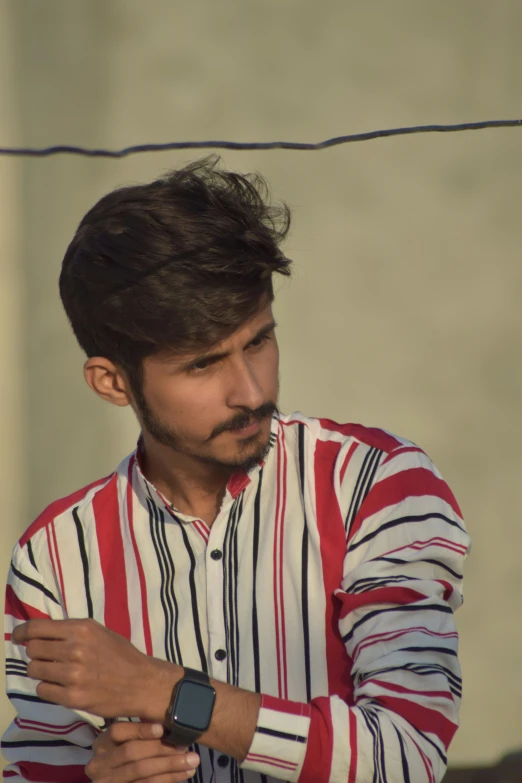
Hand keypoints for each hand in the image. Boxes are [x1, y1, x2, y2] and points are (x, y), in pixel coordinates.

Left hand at [12, 618, 178, 718]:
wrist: (141, 683)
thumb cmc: (121, 655)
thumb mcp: (99, 632)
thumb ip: (72, 631)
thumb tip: (41, 633)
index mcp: (81, 629)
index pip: (37, 628)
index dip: (22, 632)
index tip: (18, 637)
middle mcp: (75, 650)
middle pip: (33, 650)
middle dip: (36, 653)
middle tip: (45, 657)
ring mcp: (73, 675)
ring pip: (34, 670)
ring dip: (41, 671)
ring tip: (55, 672)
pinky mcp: (73, 697)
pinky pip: (43, 690)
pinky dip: (48, 688)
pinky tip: (61, 685)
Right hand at [85, 721, 199, 782]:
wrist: (118, 782)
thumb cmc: (126, 757)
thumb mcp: (126, 743)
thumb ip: (141, 733)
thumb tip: (168, 721)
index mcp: (101, 744)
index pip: (117, 731)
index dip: (140, 730)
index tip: (162, 729)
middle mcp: (99, 764)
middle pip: (131, 752)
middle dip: (161, 749)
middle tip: (185, 746)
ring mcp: (107, 782)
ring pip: (141, 772)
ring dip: (170, 766)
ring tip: (192, 762)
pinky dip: (168, 779)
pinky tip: (184, 774)